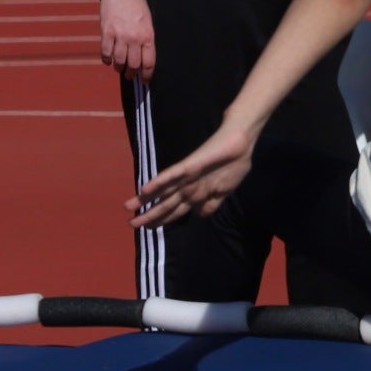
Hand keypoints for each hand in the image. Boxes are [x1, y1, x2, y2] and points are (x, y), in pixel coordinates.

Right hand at [100, 0, 155, 82]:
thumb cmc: (136, 3)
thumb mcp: (148, 21)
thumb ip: (145, 38)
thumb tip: (143, 56)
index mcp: (148, 35)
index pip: (149, 62)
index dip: (147, 74)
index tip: (145, 80)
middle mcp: (134, 38)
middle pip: (133, 65)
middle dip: (131, 73)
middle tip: (130, 75)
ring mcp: (119, 35)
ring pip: (119, 61)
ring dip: (119, 67)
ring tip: (119, 67)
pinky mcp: (106, 32)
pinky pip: (105, 52)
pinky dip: (106, 59)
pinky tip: (108, 60)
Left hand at [129, 120, 254, 228]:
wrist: (241, 143)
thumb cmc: (235, 164)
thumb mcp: (224, 191)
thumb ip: (212, 203)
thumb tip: (200, 215)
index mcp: (197, 194)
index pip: (176, 210)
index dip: (163, 220)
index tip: (149, 228)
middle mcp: (189, 187)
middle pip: (166, 204)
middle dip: (149, 215)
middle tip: (132, 224)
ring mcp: (187, 177)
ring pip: (163, 192)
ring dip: (146, 201)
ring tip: (128, 208)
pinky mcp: (189, 166)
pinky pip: (171, 175)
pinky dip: (158, 183)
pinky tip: (144, 189)